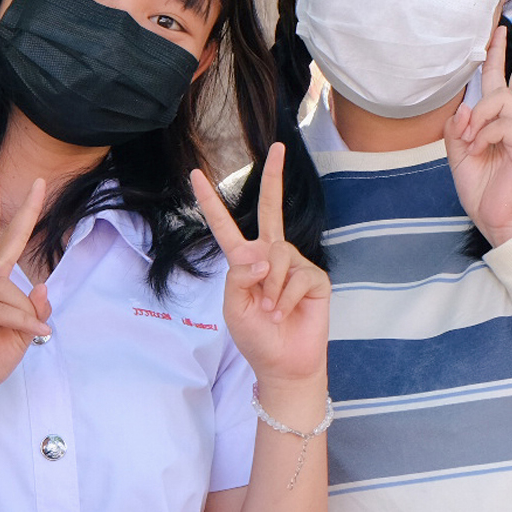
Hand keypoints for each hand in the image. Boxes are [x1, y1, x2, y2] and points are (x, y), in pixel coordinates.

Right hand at [0, 173, 51, 414]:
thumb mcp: (22, 334)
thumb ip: (32, 311)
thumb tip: (41, 286)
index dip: (11, 215)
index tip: (33, 187)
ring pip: (4, 288)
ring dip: (26, 311)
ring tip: (34, 331)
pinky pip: (0, 310)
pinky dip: (23, 322)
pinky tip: (36, 334)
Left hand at [190, 143, 330, 391]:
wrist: (285, 364)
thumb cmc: (257, 338)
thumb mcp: (234, 307)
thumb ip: (239, 276)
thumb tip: (264, 254)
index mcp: (245, 262)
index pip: (225, 226)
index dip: (210, 202)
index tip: (195, 174)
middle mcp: (272, 256)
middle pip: (271, 209)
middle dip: (274, 177)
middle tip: (279, 147)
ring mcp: (295, 264)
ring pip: (278, 256)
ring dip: (270, 288)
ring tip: (271, 311)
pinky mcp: (316, 277)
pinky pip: (297, 276)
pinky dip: (286, 298)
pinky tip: (285, 312)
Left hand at [446, 17, 511, 246]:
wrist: (501, 223)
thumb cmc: (485, 192)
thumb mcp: (459, 156)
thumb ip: (458, 129)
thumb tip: (464, 106)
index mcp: (504, 122)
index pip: (506, 80)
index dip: (503, 54)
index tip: (504, 28)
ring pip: (501, 99)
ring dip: (479, 115)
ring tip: (472, 141)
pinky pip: (503, 123)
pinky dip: (483, 134)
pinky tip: (479, 150)